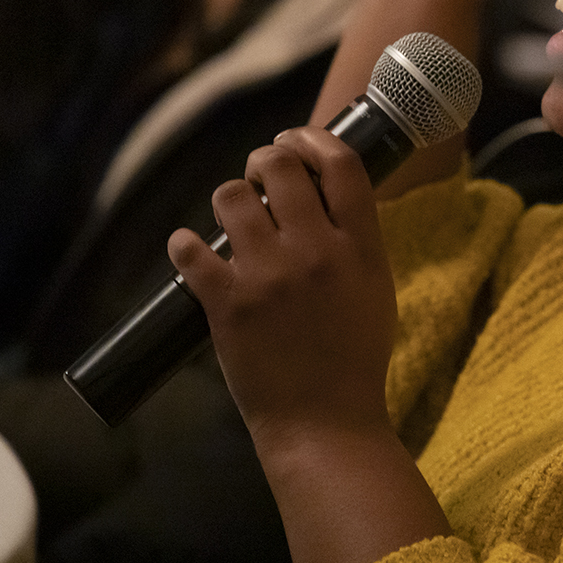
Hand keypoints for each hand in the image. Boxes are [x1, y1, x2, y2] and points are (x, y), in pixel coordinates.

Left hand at [171, 126, 392, 446]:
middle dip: (261, 161)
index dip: (312, 139)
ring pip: (230, 196)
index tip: (295, 142)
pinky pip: (190, 248)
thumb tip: (327, 195)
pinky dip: (185, 246)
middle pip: (279, 166)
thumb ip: (357, 240)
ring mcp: (268, 276)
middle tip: (257, 179)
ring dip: (228, 201)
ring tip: (233, 222)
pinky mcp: (227, 303)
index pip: (340, 163)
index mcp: (359, 247)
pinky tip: (191, 252)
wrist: (324, 422)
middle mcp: (315, 252)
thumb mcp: (377, 289)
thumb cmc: (355, 358)